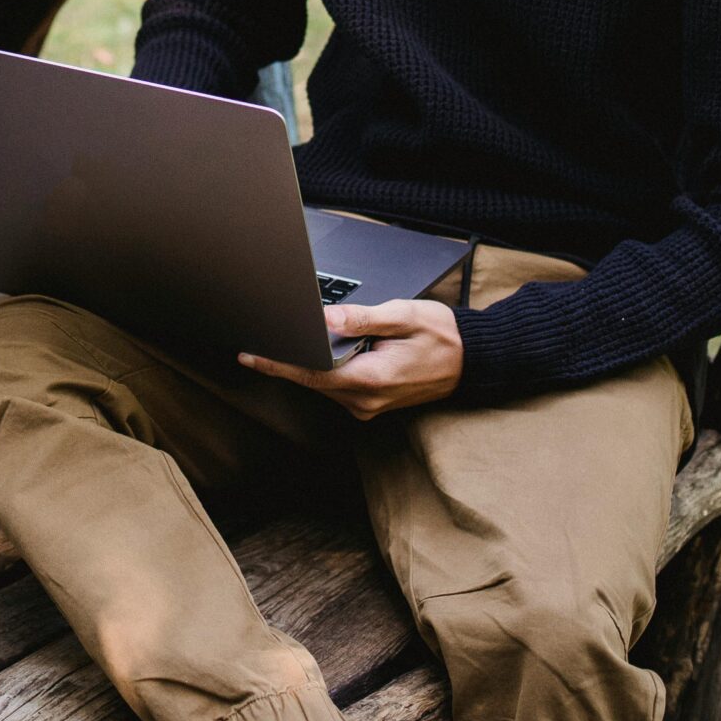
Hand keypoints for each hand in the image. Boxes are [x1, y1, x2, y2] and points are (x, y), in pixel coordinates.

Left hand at [240, 299, 463, 422]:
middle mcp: (365, 400)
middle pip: (312, 379)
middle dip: (288, 357)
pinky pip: (336, 386)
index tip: (250, 354)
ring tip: (291, 338)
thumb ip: (362, 318)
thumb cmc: (441, 335)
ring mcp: (368, 405)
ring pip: (323, 384)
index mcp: (370, 378)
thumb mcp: (403, 315)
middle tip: (261, 336)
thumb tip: (326, 319)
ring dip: (308, 362)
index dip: (278, 362)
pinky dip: (324, 369)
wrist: (471, 360)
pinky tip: (322, 350)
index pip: (311, 373)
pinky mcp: (371, 403)